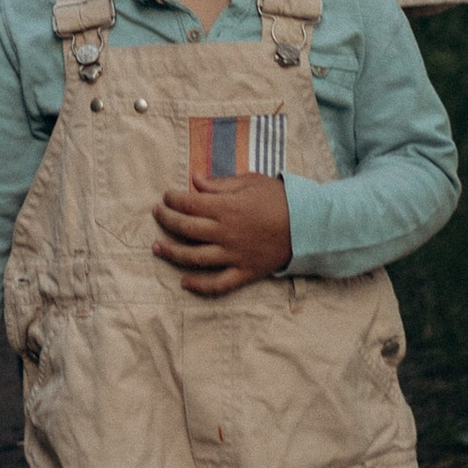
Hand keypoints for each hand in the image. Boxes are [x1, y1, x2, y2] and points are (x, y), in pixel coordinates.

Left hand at [152, 171, 292, 295]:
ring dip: (172, 253)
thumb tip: (194, 181)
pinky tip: (184, 282)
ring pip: (194, 257)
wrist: (310, 226)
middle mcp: (226, 233)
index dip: (172, 200)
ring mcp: (234, 255)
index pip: (189, 204)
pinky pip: (218, 284)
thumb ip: (220, 183)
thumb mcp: (251, 182)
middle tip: (157, 214)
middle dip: (166, 220)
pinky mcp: (245, 272)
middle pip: (186, 229)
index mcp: (227, 208)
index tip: (166, 196)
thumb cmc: (281, 199)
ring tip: (156, 247)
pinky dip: (200, 286)